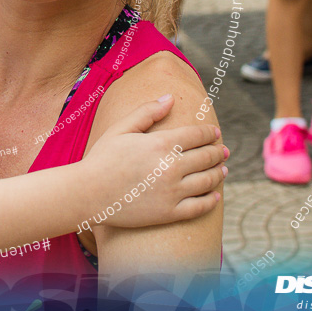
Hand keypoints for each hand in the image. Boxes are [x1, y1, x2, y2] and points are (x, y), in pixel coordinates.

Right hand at [79, 96, 225, 229]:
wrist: (87, 193)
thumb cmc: (101, 158)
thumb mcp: (121, 128)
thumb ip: (147, 112)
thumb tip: (170, 97)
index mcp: (161, 143)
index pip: (197, 135)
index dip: (210, 133)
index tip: (215, 132)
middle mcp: (171, 167)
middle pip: (206, 157)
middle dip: (218, 152)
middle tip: (224, 151)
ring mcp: (172, 192)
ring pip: (207, 181)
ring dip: (219, 174)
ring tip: (223, 170)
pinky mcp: (169, 213)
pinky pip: (198, 207)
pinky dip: (211, 201)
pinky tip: (215, 197)